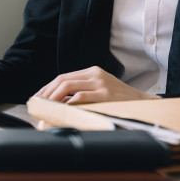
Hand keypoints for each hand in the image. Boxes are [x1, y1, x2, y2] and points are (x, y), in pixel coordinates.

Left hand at [33, 66, 159, 103]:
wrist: (142, 103)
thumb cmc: (119, 100)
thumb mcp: (101, 90)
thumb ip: (83, 92)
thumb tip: (59, 102)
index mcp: (93, 71)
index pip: (64, 76)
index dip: (48, 87)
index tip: (38, 96)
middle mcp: (95, 74)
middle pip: (63, 79)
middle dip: (46, 92)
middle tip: (36, 103)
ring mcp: (100, 84)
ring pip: (68, 86)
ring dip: (52, 97)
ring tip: (44, 106)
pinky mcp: (105, 95)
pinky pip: (81, 96)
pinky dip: (67, 102)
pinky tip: (60, 109)